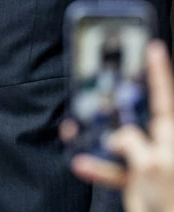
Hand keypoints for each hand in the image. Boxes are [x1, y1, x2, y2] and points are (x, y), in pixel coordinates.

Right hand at [64, 40, 173, 211]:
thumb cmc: (172, 202)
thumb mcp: (151, 166)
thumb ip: (131, 143)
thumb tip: (117, 137)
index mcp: (171, 134)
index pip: (164, 94)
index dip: (158, 70)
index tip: (152, 45)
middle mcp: (163, 143)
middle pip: (135, 114)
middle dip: (113, 104)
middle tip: (98, 91)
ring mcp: (151, 161)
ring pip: (119, 140)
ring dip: (97, 138)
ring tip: (77, 131)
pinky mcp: (141, 180)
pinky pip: (115, 167)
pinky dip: (99, 166)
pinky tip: (83, 164)